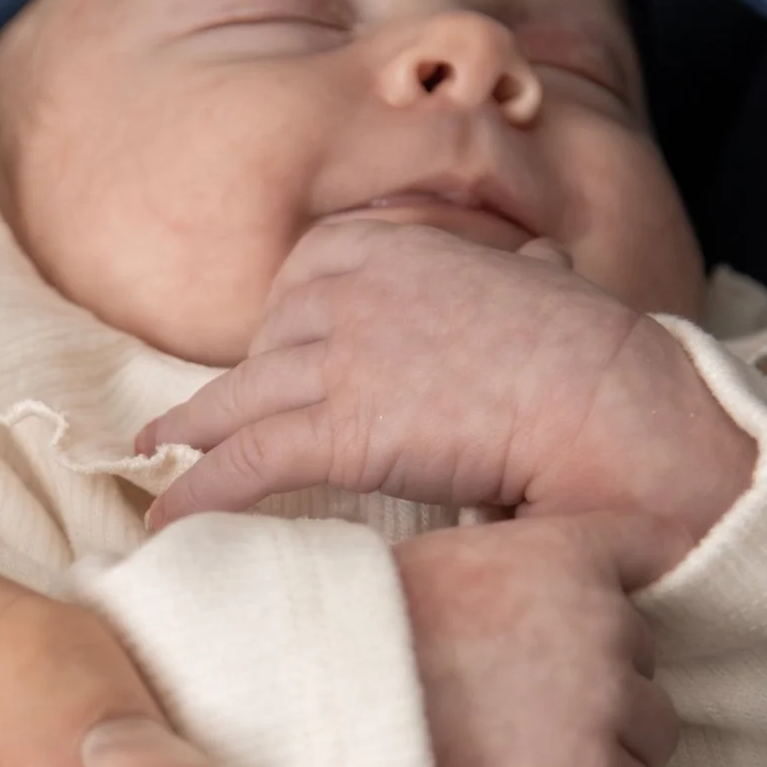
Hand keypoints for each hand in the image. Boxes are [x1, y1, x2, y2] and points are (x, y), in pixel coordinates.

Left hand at [139, 221, 755, 578]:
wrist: (612, 404)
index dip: (285, 333)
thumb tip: (534, 261)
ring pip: (237, 403)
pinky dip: (196, 494)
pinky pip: (242, 462)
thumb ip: (515, 268)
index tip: (272, 362)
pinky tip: (168, 523)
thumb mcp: (544, 278)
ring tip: (154, 460)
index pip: (301, 282)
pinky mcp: (339, 428)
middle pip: (262, 346)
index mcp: (390, 243)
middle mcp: (348, 289)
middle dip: (238, 388)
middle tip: (198, 421)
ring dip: (191, 437)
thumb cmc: (593, 352)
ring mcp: (336, 356)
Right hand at [395, 511, 678, 766]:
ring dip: (610, 747)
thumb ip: (523, 574)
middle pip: (648, 658)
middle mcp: (606, 622)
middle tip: (536, 702)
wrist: (337, 697)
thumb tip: (543, 608)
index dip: (636, 588)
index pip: (660, 547)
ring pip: (654, 734)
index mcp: (572, 552)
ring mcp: (601, 702)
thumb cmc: (375, 629)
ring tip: (539, 755)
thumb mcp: (456, 560)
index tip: (611, 618)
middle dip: (604, 683)